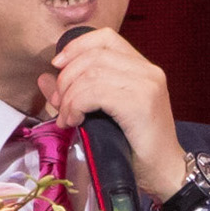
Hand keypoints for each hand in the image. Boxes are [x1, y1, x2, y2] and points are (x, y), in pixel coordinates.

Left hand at [38, 29, 186, 201]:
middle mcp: (148, 71)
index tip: (57, 66)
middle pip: (93, 55)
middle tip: (59, 104)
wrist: (165, 173)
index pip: (105, 38)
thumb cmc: (136, 147)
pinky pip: (95, 93)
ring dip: (69, 97)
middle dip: (66, 78)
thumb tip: (44, 78)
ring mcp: (146, 86)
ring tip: (67, 118)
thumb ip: (75, 92)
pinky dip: (76, 105)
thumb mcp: (103, 114)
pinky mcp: (139, 104)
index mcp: (143, 68)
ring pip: (91, 74)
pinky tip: (74, 121)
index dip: (76, 47)